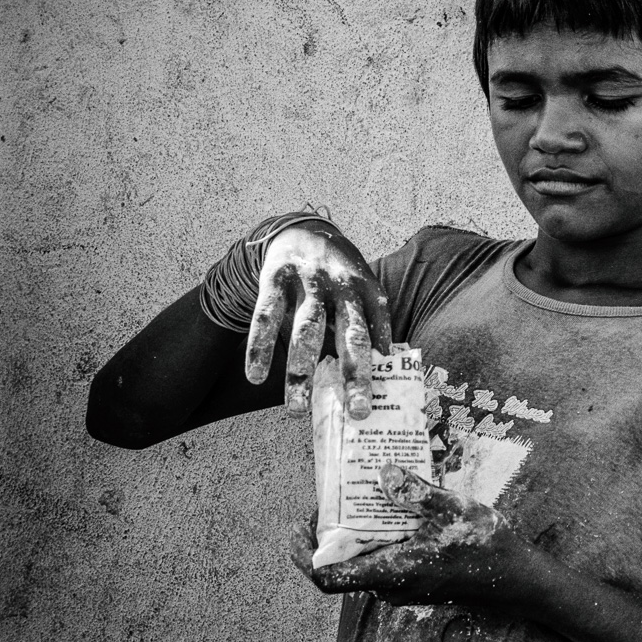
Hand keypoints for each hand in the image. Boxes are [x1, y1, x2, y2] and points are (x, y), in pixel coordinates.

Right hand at [244, 221, 391, 417]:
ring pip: (307, 330)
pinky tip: (256, 377)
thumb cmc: (336, 277)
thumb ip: (369, 328)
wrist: (302, 228)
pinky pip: (267, 316)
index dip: (382, 365)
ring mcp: (309, 280)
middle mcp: (343, 286)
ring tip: (296, 410)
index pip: (378, 334)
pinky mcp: (276, 277)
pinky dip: (259, 347)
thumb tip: (385, 374)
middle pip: (351, 335)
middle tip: (358, 412)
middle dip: (355, 375)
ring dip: (301, 371)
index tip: (383, 399)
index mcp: (368, 292)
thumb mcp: (361, 293)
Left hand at [289, 464, 530, 608]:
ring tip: (362, 495)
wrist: (519, 578)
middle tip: (332, 497)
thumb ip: (415, 491)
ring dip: (356, 533)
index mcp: (392, 571)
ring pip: (363, 562)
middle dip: (330, 533)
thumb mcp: (451, 508)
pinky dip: (377, 537)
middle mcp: (391, 585)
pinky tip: (393, 509)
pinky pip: (384, 560)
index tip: (301, 525)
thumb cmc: (487, 547)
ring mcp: (403, 585)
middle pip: (342, 567)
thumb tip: (384, 473)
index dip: (304, 554)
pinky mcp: (416, 579)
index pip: (328, 578)